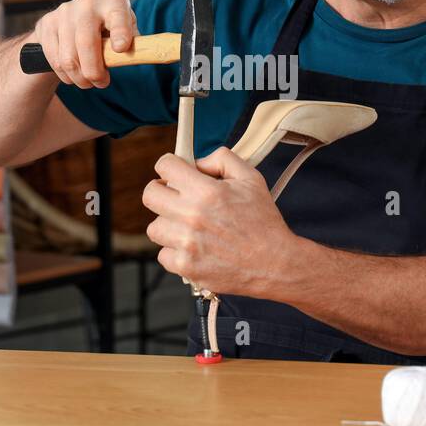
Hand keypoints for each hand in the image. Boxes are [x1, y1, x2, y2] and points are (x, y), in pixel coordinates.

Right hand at [32, 0, 136, 87]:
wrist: (74, 19)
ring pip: (68, 57)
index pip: (118, 15)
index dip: (120, 32)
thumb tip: (141, 57)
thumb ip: (134, 44)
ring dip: (79, 77)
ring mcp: (64, 11)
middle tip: (101, 83)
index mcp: (114, 0)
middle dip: (94, 71)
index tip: (121, 48)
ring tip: (88, 82)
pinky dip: (65, 75)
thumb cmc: (109, 28)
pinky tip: (73, 75)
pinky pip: (54, 60)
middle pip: (86, 43)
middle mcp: (88, 1)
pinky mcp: (46, 23)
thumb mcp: (126, 30)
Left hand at [142, 147, 294, 298]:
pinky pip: (163, 255)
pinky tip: (194, 248)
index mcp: (206, 191)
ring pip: (154, 227)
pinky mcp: (186, 267)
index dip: (170, 166)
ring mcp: (187, 244)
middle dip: (161, 192)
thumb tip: (197, 162)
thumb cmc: (264, 221)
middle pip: (150, 195)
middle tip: (175, 197)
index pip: (165, 166)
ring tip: (189, 227)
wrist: (275, 263)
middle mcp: (192, 216)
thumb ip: (222, 159)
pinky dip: (175, 252)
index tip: (177, 173)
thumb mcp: (251, 178)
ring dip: (169, 225)